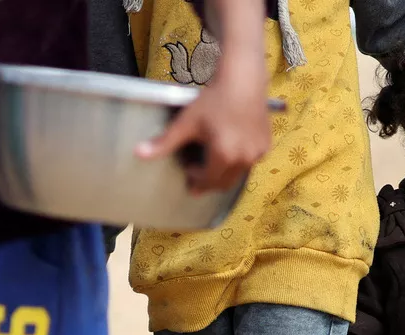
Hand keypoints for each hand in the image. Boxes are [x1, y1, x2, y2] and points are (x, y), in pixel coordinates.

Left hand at [136, 67, 270, 193]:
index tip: (188, 171)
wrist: (243, 81)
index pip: (208, 181)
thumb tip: (138, 153)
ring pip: (237, 174)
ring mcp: (258, 154)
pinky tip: (229, 147)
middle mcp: (244, 159)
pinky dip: (238, 161)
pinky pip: (249, 162)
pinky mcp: (266, 146)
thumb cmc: (213, 100)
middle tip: (197, 173)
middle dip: (209, 181)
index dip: (196, 180)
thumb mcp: (186, 122)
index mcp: (224, 156)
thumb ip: (165, 142)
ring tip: (212, 159)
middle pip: (224, 183)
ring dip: (223, 172)